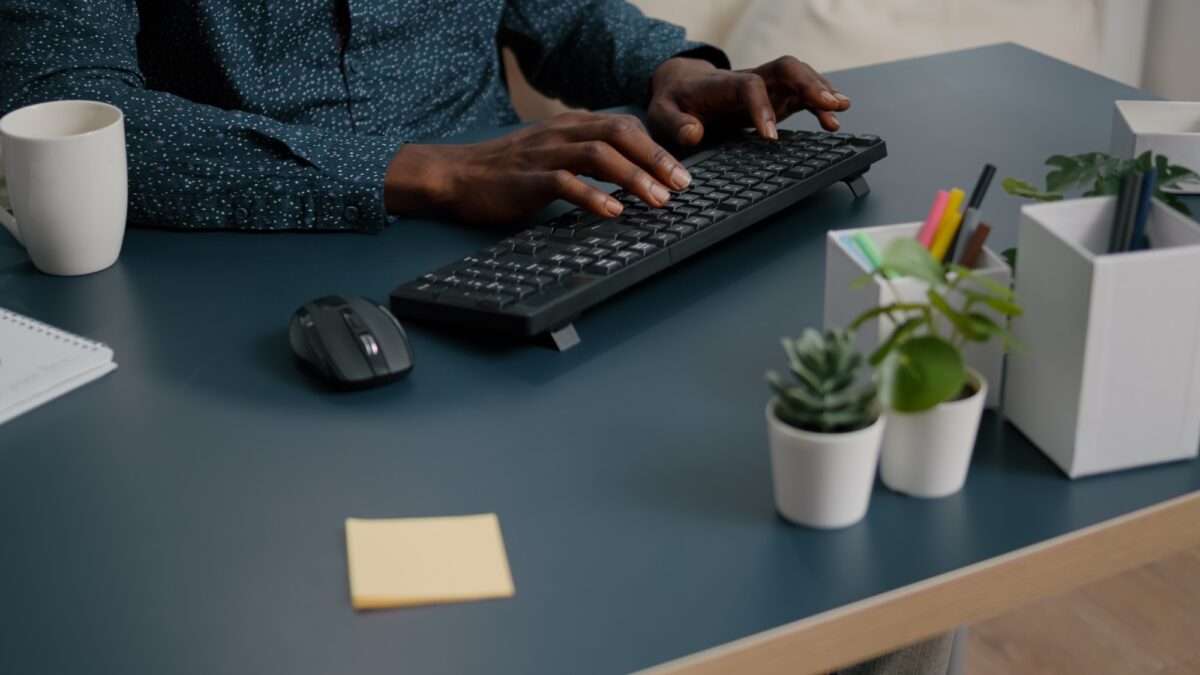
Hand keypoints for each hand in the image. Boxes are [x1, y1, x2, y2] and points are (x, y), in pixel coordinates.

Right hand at [383, 112, 692, 224]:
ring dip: (633, 178)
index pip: (624, 126)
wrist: (458, 176)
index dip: (656, 148)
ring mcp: (545, 155)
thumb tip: (630, 176)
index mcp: (570, 126)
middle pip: (620, 135)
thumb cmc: (508, 171)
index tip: (681, 173)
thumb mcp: (553, 154)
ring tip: (657, 200)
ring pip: (599, 156)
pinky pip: (566, 183)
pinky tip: (613, 211)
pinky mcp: (528, 179)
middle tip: (681, 186)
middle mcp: (561, 133)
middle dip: (655, 160)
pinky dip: (594, 196)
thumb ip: (586, 158)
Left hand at [648, 56, 851, 144]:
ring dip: (821, 91)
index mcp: (722, 84)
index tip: (770, 137)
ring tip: (840, 110)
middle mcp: (749, 79)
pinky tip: (833, 122)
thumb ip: (675, 124)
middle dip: (808, 83)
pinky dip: (819, 105)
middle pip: (784, 68)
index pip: (748, 86)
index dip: (762, 107)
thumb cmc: (674, 101)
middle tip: (829, 104)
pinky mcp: (774, 97)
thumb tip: (695, 133)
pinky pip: (801, 95)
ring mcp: (765, 86)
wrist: (680, 86)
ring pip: (799, 77)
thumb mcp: (661, 114)